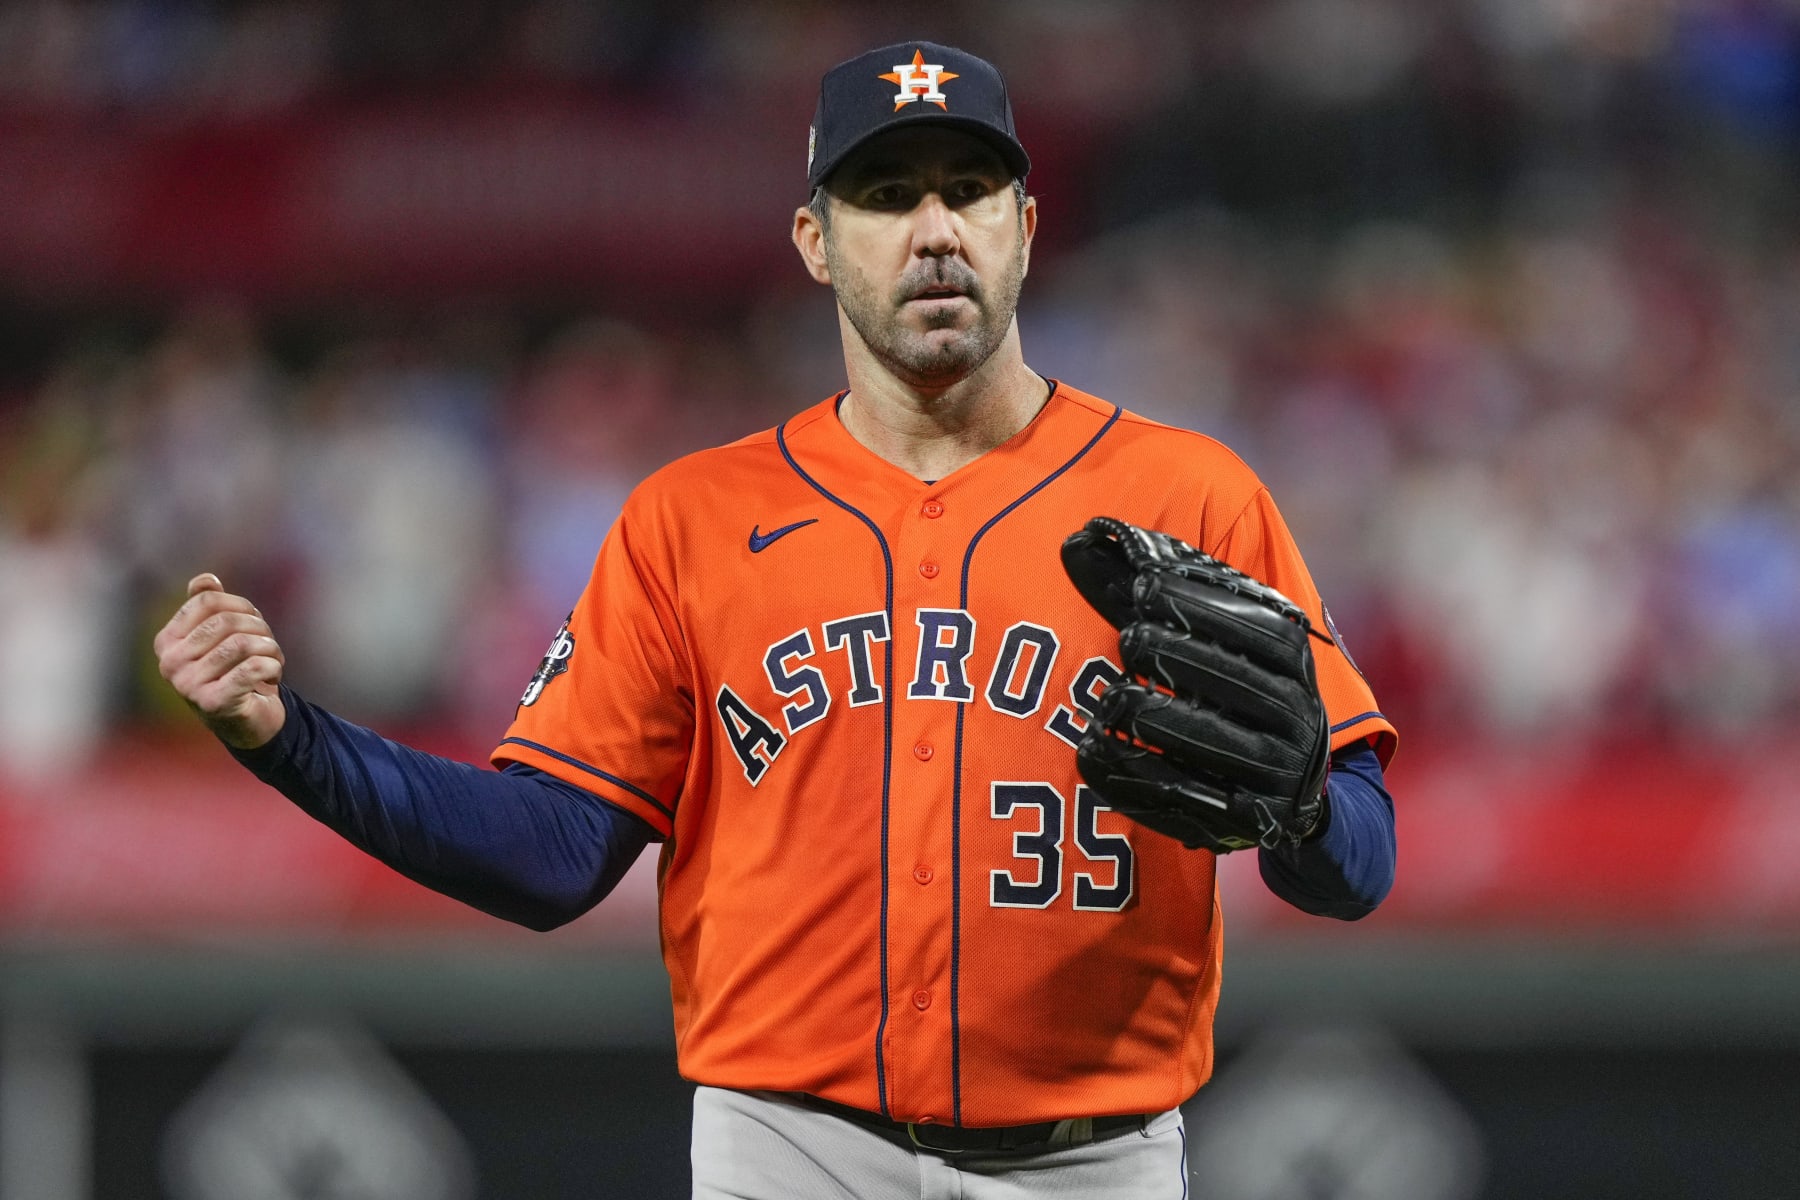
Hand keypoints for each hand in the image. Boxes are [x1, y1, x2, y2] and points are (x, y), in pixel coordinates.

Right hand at [154, 574, 286, 749]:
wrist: (246, 721)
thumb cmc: (232, 672)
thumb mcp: (219, 637)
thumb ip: (208, 606)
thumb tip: (207, 579)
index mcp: (166, 641)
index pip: (207, 601)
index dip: (241, 605)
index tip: (254, 620)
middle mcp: (170, 663)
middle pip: (226, 621)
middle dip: (259, 628)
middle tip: (268, 644)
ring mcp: (187, 685)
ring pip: (242, 643)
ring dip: (270, 648)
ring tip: (273, 659)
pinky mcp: (213, 703)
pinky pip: (252, 668)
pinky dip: (272, 666)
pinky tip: (273, 674)